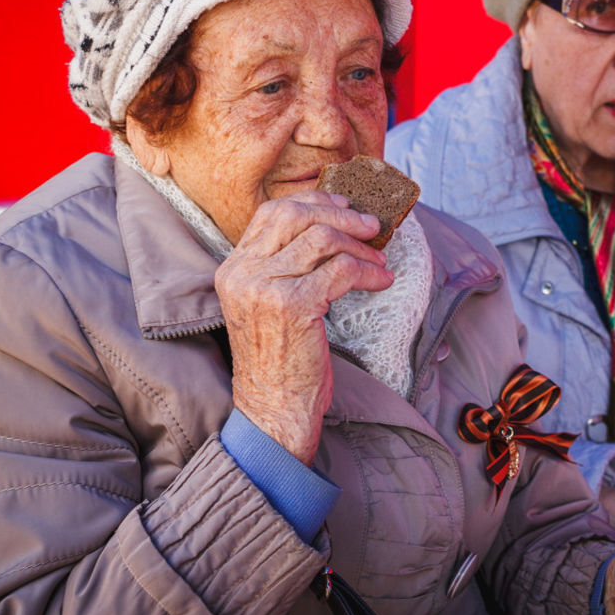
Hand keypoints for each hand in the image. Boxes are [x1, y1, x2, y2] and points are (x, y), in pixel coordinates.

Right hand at [214, 190, 392, 464]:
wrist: (273, 411)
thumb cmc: (279, 361)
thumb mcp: (268, 306)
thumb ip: (283, 269)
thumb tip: (330, 230)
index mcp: (233, 269)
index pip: (272, 213)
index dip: (313, 203)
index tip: (343, 206)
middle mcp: (243, 273)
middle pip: (296, 215)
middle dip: (340, 215)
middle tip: (370, 226)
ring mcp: (265, 288)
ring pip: (322, 239)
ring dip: (359, 246)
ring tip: (379, 260)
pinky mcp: (292, 306)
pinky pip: (340, 270)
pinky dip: (367, 272)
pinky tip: (381, 281)